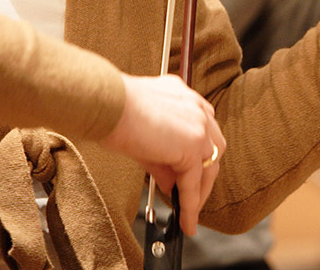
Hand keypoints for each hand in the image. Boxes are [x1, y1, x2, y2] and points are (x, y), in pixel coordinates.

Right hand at [99, 73, 224, 235]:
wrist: (106, 104)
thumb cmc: (113, 112)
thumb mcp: (144, 139)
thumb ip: (162, 161)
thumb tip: (170, 184)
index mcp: (185, 98)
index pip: (202, 132)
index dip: (197, 157)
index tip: (188, 177)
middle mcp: (196, 107)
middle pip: (212, 149)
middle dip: (204, 175)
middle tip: (192, 197)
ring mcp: (198, 124)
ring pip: (209, 166)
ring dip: (201, 191)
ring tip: (189, 213)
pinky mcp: (192, 143)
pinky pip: (193, 181)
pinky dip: (190, 204)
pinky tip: (186, 220)